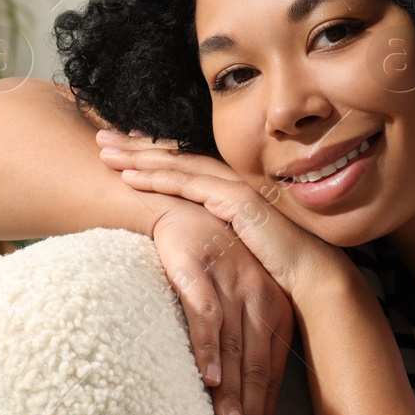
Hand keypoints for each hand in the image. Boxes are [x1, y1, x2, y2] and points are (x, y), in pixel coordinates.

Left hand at [95, 128, 343, 300]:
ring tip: (105, 150)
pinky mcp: (239, 202)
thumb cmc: (278, 268)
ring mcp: (235, 189)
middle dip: (136, 145)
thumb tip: (189, 243)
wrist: (313, 277)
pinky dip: (159, 178)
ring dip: (138, 157)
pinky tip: (131, 176)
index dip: (154, 154)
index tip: (125, 147)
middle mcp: (231, 183)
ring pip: (178, 165)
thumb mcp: (236, 247)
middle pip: (176, 157)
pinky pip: (190, 186)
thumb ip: (215, 237)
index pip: (185, 165)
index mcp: (230, 191)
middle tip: (101, 137)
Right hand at [145, 202, 293, 414]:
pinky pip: (206, 315)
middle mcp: (261, 299)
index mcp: (276, 312)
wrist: (183, 210)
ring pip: (235, 348)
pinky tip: (208, 377)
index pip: (272, 373)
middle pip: (257, 367)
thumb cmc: (211, 266)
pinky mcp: (200, 271)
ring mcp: (233, 284)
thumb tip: (238, 403)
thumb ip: (243, 346)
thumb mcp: (237, 303)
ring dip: (232, 393)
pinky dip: (208, 348)